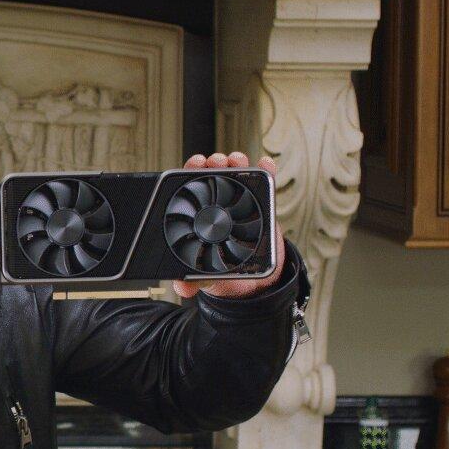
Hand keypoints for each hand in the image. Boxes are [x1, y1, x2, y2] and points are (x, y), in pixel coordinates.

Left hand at [171, 151, 284, 299]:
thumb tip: (182, 288)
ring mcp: (240, 203)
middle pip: (214, 175)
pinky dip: (266, 170)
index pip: (191, 188)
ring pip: (238, 175)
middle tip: (216, 162)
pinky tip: (266, 163)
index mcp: (200, 215)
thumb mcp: (205, 276)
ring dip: (237, 162)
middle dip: (215, 162)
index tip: (194, 163)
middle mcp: (219, 205)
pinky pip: (265, 184)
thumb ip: (192, 280)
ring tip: (237, 161)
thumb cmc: (224, 269)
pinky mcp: (262, 206)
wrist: (254, 280)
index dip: (190, 172)